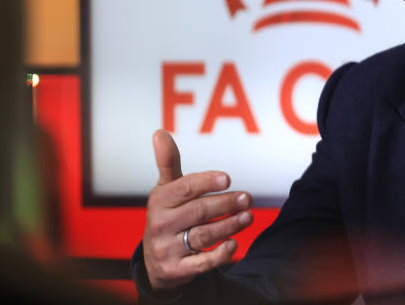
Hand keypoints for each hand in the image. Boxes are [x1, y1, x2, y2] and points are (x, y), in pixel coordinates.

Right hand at [142, 129, 253, 290]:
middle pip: (198, 212)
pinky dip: (218, 255)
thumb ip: (169, 163)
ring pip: (203, 235)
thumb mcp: (166, 190)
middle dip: (225, 204)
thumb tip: (160, 132)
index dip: (206, 182)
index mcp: (160, 201)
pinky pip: (200, 264)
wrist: (155, 261)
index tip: (227, 178)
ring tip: (248, 216)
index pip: (184, 189)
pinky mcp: (176, 270)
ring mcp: (167, 249)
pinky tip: (234, 244)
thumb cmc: (168, 215)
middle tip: (247, 198)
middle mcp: (160, 225)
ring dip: (229, 226)